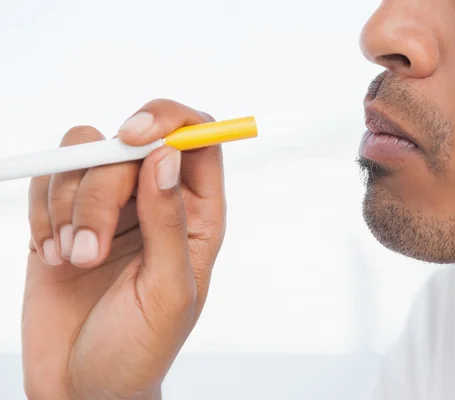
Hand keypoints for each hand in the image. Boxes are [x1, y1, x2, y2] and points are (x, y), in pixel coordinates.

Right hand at [22, 99, 225, 399]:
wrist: (83, 386)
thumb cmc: (138, 348)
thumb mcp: (166, 290)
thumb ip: (170, 221)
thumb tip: (167, 155)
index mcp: (196, 215)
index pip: (197, 139)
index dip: (169, 120)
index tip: (133, 135)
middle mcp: (155, 201)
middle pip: (129, 145)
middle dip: (101, 192)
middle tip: (90, 251)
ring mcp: (109, 206)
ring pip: (84, 155)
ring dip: (69, 209)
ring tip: (75, 261)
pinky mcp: (65, 216)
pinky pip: (49, 180)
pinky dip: (43, 215)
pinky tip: (54, 257)